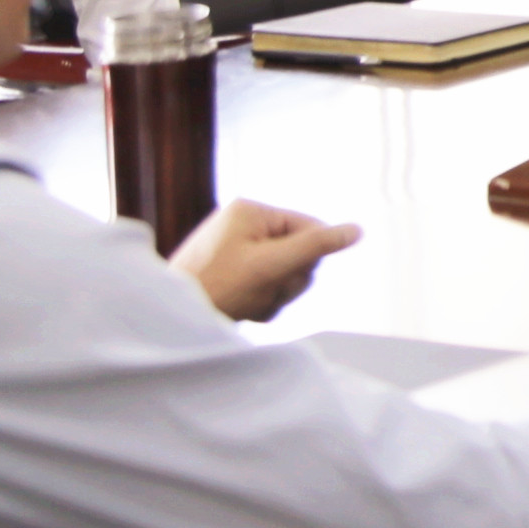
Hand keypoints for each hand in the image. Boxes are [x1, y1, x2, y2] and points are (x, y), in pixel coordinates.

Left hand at [173, 200, 360, 321]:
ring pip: (283, 272)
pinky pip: (264, 282)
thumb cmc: (217, 288)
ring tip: (249, 303)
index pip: (310, 228)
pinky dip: (260, 300)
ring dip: (274, 294)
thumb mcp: (272, 265)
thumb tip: (356, 230)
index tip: (284, 278)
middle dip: (287, 280)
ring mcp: (235, 247)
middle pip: (298, 252)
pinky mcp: (230, 270)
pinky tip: (243, 309)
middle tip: (264, 292)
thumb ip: (316, 246)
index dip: (306, 259)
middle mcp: (242, 224)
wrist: (172, 317)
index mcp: (251, 211)